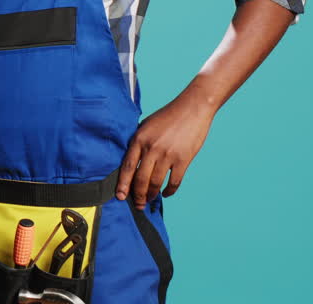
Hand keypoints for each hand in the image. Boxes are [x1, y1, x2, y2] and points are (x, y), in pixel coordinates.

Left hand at [115, 92, 215, 208]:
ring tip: (149, 200)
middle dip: (137, 195)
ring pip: (156, 182)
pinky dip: (169, 190)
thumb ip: (139, 141)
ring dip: (151, 194)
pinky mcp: (183, 159)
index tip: (120, 196)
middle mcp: (152, 148)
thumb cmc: (168, 116)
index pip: (128, 166)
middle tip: (137, 204)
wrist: (192, 108)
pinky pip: (174, 181)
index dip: (123, 184)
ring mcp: (168, 155)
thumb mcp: (146, 125)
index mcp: (139, 139)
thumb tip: (132, 161)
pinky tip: (166, 194)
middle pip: (140, 178)